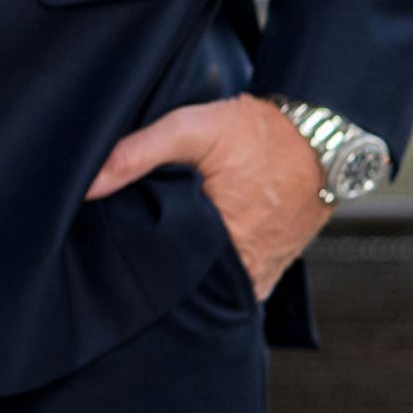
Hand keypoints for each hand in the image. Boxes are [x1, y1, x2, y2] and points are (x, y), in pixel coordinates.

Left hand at [87, 94, 328, 299]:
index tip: (118, 242)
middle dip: (162, 268)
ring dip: (191, 270)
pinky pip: (235, 280)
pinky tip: (198, 250)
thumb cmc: (260, 132)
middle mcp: (246, 269)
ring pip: (212, 285)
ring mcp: (263, 272)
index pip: (162, 271)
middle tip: (141, 242)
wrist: (323, 134)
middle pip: (187, 282)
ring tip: (168, 246)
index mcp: (224, 243)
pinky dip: (216, 269)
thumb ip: (138, 153)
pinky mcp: (273, 267)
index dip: (137, 258)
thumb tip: (89, 185)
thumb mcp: (193, 128)